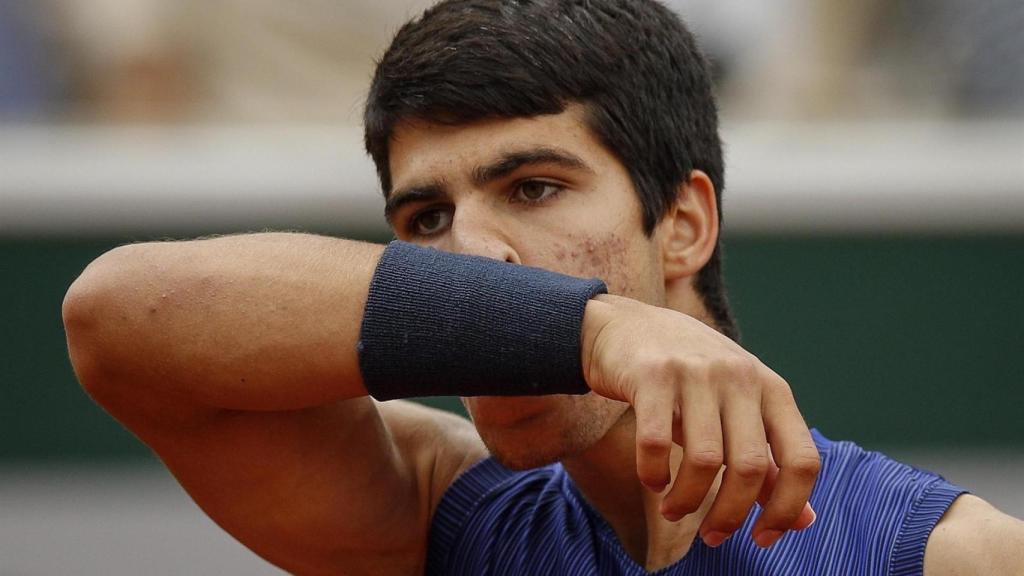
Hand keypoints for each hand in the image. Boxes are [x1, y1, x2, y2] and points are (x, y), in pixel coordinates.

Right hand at [581, 294, 819, 547]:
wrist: (627, 326)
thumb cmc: (689, 378)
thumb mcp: (738, 410)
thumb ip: (769, 461)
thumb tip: (805, 521)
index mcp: (771, 388)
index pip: (803, 459)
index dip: (787, 508)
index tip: (762, 538)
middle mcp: (740, 376)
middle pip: (751, 466)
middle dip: (729, 514)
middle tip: (710, 535)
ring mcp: (696, 372)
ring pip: (705, 459)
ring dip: (687, 499)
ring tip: (673, 508)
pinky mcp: (652, 373)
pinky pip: (654, 441)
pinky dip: (653, 474)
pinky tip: (651, 480)